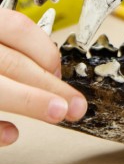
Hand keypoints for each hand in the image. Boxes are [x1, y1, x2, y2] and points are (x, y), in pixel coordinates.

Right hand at [0, 7, 86, 145]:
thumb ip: (7, 50)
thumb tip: (49, 75)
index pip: (17, 29)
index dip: (44, 50)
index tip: (59, 72)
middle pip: (11, 63)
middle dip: (47, 86)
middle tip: (76, 106)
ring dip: (28, 101)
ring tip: (57, 114)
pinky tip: (11, 135)